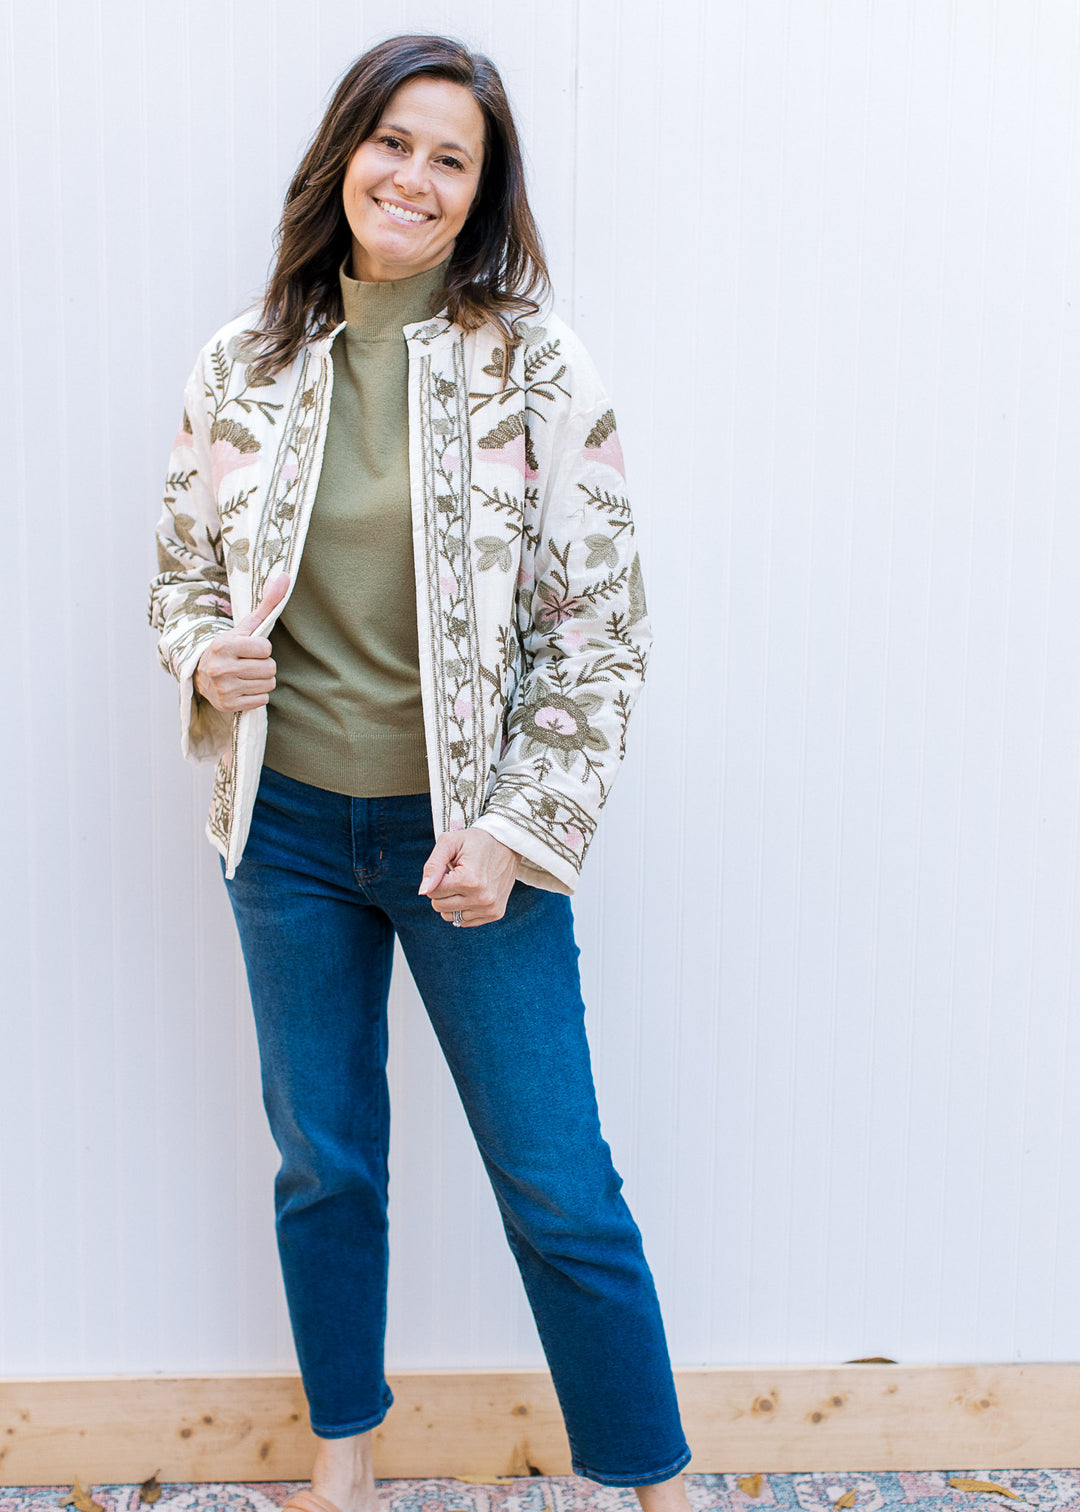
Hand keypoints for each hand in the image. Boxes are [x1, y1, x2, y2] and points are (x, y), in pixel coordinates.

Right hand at [193, 574, 289, 713]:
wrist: (200, 674)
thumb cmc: (230, 648)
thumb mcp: (245, 626)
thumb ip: (266, 604)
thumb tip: (286, 577)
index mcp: (223, 645)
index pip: (266, 649)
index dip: (262, 649)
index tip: (248, 649)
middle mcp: (220, 668)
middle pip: (270, 668)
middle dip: (264, 665)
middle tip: (248, 663)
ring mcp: (223, 689)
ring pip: (268, 684)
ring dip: (262, 680)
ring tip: (245, 675)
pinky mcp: (228, 706)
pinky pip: (261, 700)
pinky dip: (256, 695)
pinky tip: (243, 688)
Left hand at [418, 828, 519, 927]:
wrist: (507, 843)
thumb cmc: (475, 841)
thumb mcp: (450, 842)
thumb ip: (432, 866)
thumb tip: (422, 892)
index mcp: (469, 880)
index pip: (432, 892)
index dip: (437, 877)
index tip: (450, 866)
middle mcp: (481, 898)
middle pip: (439, 906)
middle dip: (442, 890)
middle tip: (458, 874)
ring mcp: (490, 908)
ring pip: (450, 917)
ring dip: (452, 901)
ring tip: (466, 883)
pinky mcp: (496, 913)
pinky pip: (465, 922)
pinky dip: (463, 908)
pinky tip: (473, 892)